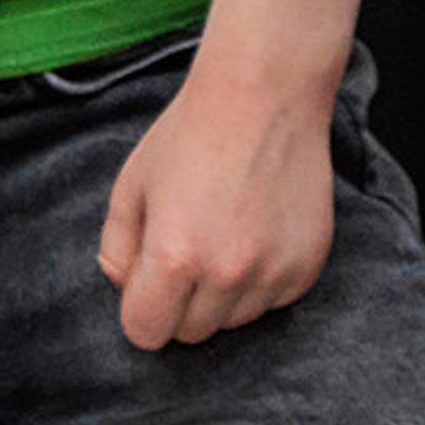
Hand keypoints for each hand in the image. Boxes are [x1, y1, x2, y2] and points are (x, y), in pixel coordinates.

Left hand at [98, 46, 338, 349]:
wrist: (266, 91)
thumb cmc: (192, 132)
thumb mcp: (131, 185)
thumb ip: (116, 248)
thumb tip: (125, 286)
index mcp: (174, 256)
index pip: (145, 333)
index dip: (141, 307)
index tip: (152, 277)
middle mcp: (227, 272)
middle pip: (191, 333)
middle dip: (182, 301)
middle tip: (191, 245)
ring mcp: (274, 269)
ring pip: (235, 320)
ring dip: (224, 293)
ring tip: (227, 233)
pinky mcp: (308, 262)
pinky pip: (275, 300)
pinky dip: (263, 279)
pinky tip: (259, 231)